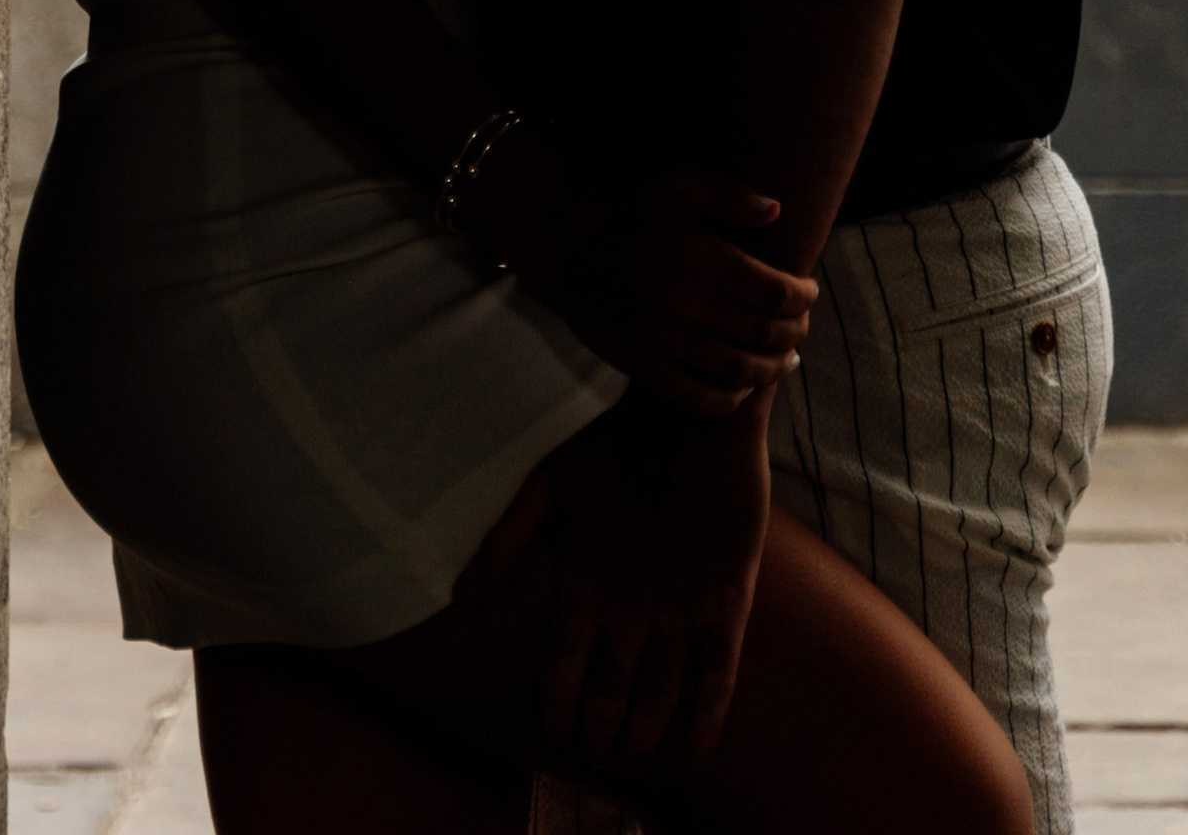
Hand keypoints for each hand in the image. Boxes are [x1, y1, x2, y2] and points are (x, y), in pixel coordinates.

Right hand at [471, 138, 815, 412]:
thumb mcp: (677, 185)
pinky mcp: (643, 365)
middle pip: (762, 333)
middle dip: (793, 332)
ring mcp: (662, 339)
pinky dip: (731, 398)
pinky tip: (744, 387)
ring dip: (770, 369)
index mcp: (700, 257)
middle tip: (801, 328)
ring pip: (737, 369)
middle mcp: (684, 302)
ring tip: (783, 360)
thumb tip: (778, 211)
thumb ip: (730, 196)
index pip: (773, 290)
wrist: (569, 245)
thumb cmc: (633, 212)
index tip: (809, 292)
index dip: (802, 296)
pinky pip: (699, 396)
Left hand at [537, 389, 772, 789]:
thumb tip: (462, 598)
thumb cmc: (616, 446)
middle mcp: (629, 614)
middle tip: (597, 762)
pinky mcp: (725, 607)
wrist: (692, 419)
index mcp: (582, 588)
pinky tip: (692, 759)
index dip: (556, 717)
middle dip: (597, 742)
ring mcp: (680, 614)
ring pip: (656, 705)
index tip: (557, 740)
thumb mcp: (548, 484)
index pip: (559, 677)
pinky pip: (716, 684)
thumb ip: (505, 544)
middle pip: (607, 703)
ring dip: (640, 745)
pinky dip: (703, 729)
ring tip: (631, 768)